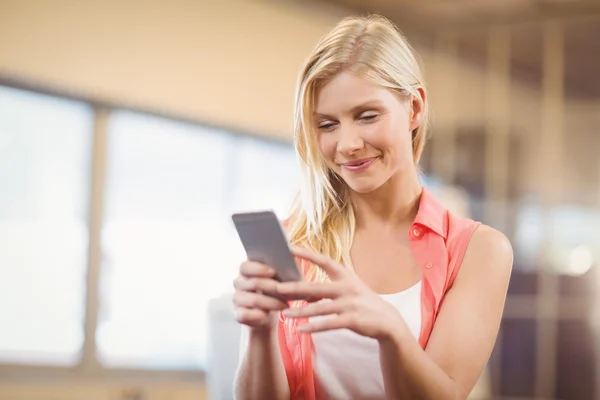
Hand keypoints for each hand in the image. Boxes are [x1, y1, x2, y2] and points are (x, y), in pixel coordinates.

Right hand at [232, 261, 288, 329]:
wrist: (271, 312)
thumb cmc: (277, 289)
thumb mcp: (280, 278)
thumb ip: (280, 269)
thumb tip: (287, 264)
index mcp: (246, 270)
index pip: (245, 266)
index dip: (258, 268)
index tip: (273, 272)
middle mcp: (239, 283)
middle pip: (253, 283)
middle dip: (272, 287)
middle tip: (287, 291)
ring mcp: (237, 299)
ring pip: (253, 300)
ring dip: (271, 303)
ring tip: (284, 305)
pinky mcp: (238, 314)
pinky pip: (244, 315)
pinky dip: (259, 315)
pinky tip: (268, 315)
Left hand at [277, 247, 406, 340]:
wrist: (387, 320)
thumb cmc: (361, 302)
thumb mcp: (346, 290)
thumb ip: (325, 290)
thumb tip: (300, 292)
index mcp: (345, 275)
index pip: (324, 261)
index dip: (308, 253)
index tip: (290, 247)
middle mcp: (347, 287)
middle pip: (317, 287)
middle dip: (296, 288)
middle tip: (278, 287)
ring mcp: (350, 304)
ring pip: (321, 308)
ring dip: (301, 312)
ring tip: (284, 313)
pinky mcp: (353, 320)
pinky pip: (329, 324)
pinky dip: (314, 327)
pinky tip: (301, 329)